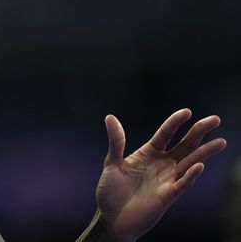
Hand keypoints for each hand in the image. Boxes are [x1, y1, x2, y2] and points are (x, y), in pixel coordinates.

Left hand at [95, 109, 225, 240]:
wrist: (112, 218)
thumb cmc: (111, 190)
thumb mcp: (111, 163)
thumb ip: (116, 142)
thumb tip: (110, 117)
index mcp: (149, 153)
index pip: (166, 133)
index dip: (175, 122)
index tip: (187, 112)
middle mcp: (162, 164)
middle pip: (185, 145)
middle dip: (199, 132)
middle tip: (215, 119)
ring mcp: (167, 179)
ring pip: (190, 162)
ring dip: (205, 152)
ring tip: (221, 142)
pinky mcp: (168, 196)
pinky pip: (182, 184)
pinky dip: (190, 175)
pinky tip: (199, 165)